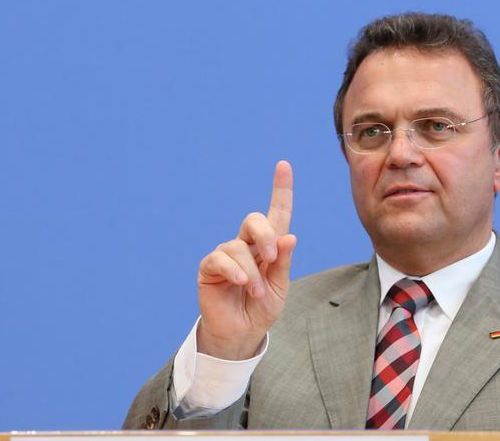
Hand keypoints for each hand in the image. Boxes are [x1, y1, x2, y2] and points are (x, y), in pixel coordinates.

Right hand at [196, 160, 296, 359]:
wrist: (242, 333)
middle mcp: (246, 244)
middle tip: (271, 258)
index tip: (284, 165)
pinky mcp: (209, 268)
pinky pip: (220, 259)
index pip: (276, 213)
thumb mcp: (280, 286)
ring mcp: (226, 254)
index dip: (281, 189)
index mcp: (268, 246)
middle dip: (265, 235)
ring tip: (257, 292)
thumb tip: (289, 237)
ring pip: (238, 246)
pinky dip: (234, 270)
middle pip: (254, 220)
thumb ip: (283, 262)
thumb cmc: (261, 308)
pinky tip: (243, 283)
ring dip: (252, 271)